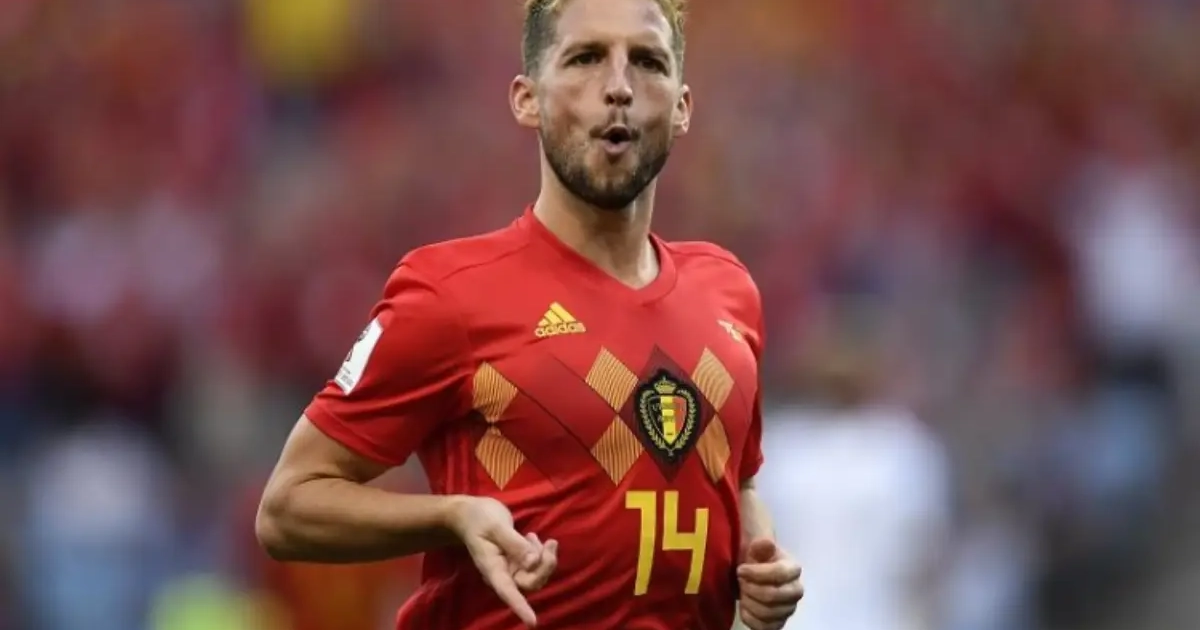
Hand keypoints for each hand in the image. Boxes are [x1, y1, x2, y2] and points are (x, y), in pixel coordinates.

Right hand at [448, 496, 558, 626]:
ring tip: (535, 537)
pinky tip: (532, 538)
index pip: (508, 592)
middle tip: (550, 542)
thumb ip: (515, 544)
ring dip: (545, 558)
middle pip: (531, 582)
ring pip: (536, 575)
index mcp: (492, 568)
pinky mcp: (517, 562)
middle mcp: (503, 573)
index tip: (533, 622)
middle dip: (546, 566)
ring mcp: (511, 569)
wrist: (469, 514)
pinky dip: (541, 552)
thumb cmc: (478, 518)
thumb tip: (534, 562)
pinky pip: (536, 566)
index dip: (520, 607)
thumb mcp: (496, 526)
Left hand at [736, 538, 802, 629]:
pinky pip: (765, 627)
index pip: (779, 573)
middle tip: (740, 582)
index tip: (740, 569)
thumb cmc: (758, 561)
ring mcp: (789, 609)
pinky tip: (745, 606)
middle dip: (751, 589)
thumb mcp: (757, 549)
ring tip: (742, 593)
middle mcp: (796, 591)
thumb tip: (766, 543)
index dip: (757, 573)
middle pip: (773, 596)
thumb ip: (761, 545)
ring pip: (768, 613)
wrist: (757, 575)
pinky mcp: (779, 623)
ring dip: (749, 602)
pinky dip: (750, 618)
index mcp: (793, 569)